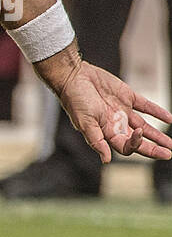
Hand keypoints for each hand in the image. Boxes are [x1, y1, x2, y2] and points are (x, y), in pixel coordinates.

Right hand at [53, 60, 171, 162]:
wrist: (74, 76)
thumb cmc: (75, 100)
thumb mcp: (84, 122)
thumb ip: (96, 141)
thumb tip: (106, 160)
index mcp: (106, 132)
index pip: (125, 146)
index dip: (136, 144)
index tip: (140, 134)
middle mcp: (116, 124)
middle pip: (138, 141)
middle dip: (153, 149)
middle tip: (168, 154)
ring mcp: (123, 111)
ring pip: (144, 126)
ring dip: (158, 135)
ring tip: (170, 144)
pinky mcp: (127, 96)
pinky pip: (146, 107)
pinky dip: (157, 112)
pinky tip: (169, 118)